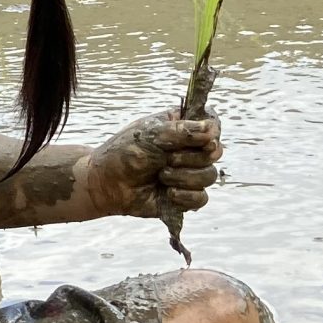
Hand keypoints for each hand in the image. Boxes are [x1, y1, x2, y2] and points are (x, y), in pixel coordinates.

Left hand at [87, 113, 220, 219]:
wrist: (106, 184)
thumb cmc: (124, 153)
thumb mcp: (151, 134)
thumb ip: (183, 131)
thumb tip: (211, 130)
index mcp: (183, 127)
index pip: (212, 123)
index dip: (212, 131)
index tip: (202, 137)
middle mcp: (190, 149)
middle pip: (215, 152)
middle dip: (190, 157)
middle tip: (166, 158)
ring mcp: (189, 173)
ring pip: (210, 176)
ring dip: (184, 177)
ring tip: (161, 175)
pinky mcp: (186, 196)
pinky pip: (202, 198)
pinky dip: (186, 196)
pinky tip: (168, 193)